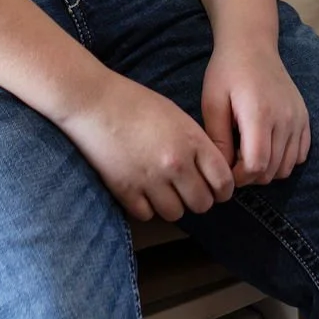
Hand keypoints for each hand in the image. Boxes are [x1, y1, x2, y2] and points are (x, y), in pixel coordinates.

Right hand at [60, 71, 233, 221]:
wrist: (95, 103)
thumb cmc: (136, 103)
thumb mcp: (176, 116)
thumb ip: (196, 143)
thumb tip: (211, 171)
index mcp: (191, 140)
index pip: (223, 181)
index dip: (223, 189)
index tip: (217, 189)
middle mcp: (175, 164)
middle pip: (202, 203)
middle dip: (199, 198)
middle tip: (189, 189)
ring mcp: (150, 180)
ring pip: (176, 214)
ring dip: (173, 204)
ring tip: (163, 188)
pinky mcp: (126, 192)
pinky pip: (147, 215)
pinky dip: (147, 207)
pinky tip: (142, 189)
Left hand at [201, 40, 310, 186]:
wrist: (252, 44)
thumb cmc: (227, 72)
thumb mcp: (213, 102)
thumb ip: (218, 139)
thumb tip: (224, 172)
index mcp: (259, 115)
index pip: (256, 167)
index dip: (238, 177)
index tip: (224, 168)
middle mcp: (285, 119)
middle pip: (271, 171)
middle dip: (249, 176)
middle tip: (233, 159)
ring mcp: (298, 118)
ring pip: (287, 167)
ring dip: (267, 170)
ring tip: (248, 152)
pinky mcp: (304, 117)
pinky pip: (300, 155)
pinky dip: (284, 159)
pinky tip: (267, 146)